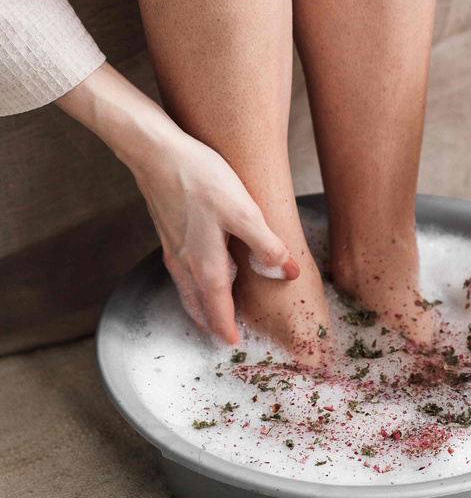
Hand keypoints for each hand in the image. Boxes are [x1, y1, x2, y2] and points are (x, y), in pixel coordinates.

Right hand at [56, 62, 298, 342]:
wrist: (155, 152)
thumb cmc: (200, 179)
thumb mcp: (244, 211)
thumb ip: (266, 246)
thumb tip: (287, 274)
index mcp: (206, 265)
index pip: (218, 310)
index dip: (226, 329)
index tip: (233, 345)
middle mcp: (185, 263)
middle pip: (198, 306)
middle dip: (210, 324)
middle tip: (221, 339)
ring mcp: (173, 249)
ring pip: (186, 290)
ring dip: (199, 307)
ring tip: (209, 316)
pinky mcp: (168, 232)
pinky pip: (181, 272)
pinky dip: (190, 286)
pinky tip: (198, 274)